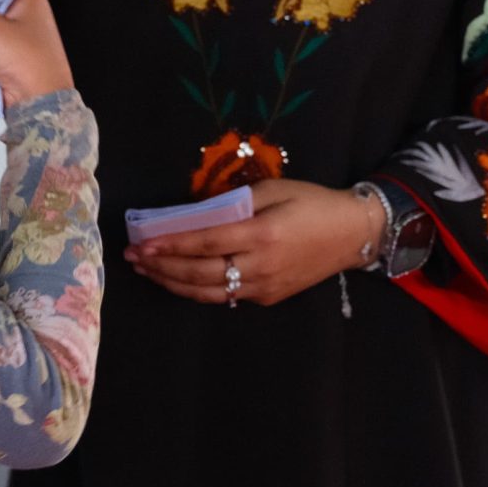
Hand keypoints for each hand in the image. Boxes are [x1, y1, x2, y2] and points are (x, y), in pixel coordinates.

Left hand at [125, 179, 379, 306]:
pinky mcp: (269, 296)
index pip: (205, 243)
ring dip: (174, 283)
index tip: (142, 244)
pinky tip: (179, 279)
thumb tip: (195, 212)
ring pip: (209, 291)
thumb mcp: (274, 189)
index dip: (170, 246)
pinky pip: (227, 295)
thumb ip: (233, 203)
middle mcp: (261, 266)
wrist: (353, 233)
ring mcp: (264, 286)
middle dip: (162, 267)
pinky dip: (198, 289)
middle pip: (200, 273)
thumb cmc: (312, 202)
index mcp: (262, 235)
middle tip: (133, 258)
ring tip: (147, 271)